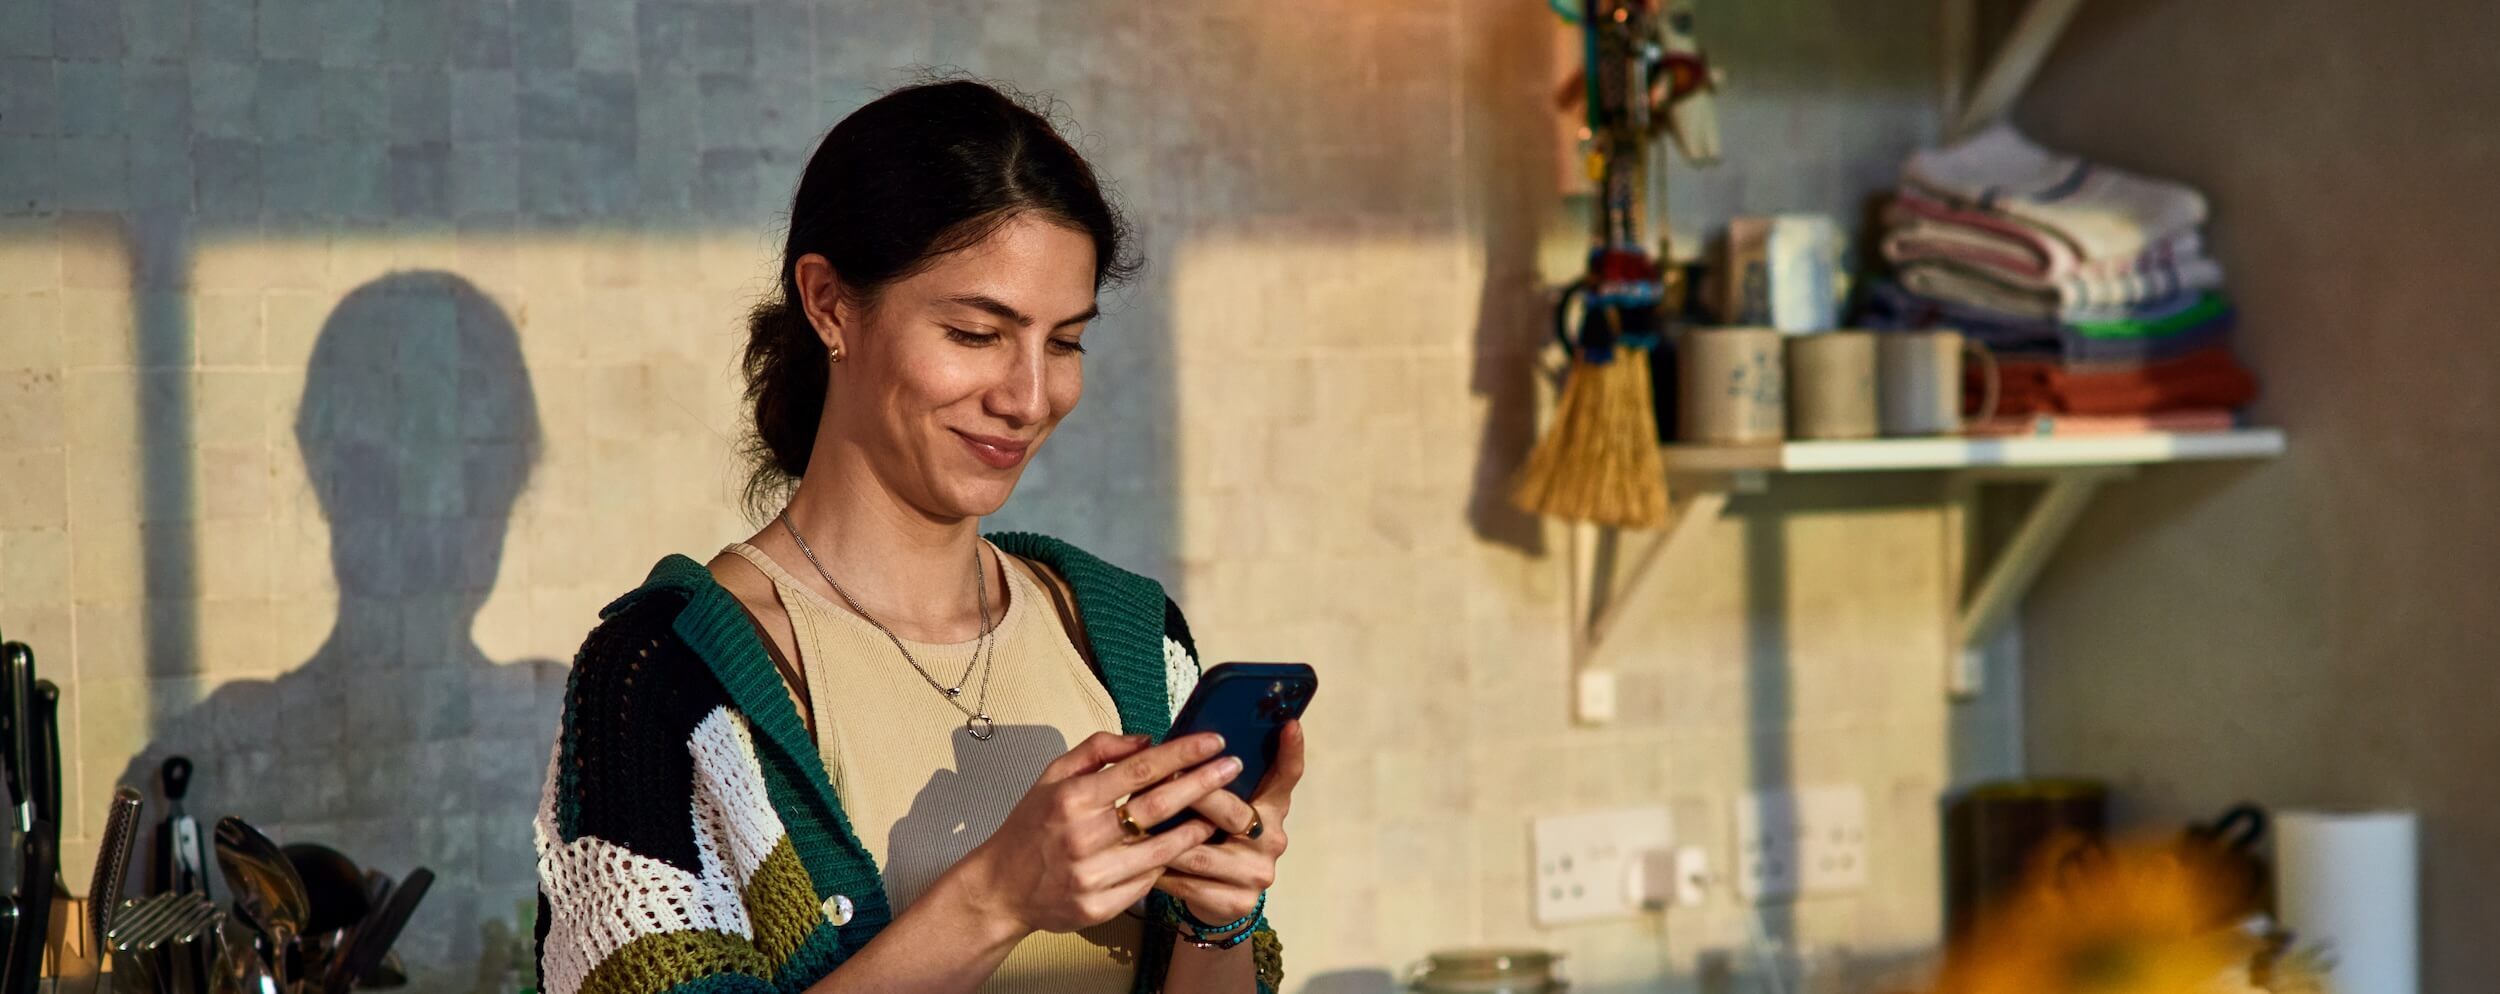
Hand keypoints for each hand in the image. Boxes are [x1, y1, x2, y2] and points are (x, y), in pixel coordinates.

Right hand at [953, 730, 1236, 934]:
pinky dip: (1168, 864)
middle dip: (1202, 783)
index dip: (1181, 753)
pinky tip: (1186, 850)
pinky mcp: (1097, 907)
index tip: (1212, 742)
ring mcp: (1091, 876)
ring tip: (1221, 812)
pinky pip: (1146, 883)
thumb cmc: (1030, 826)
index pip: (1139, 769)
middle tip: (1231, 767)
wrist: (1000, 888)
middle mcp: (1081, 837)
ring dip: (1196, 829)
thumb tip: (1146, 739)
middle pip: (1157, 806)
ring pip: (1160, 850)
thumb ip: (1097, 751)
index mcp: (1070, 799)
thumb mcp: (1052, 776)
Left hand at [1156, 719, 1303, 923]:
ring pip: (1201, 852)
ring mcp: (1257, 872)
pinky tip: (1139, 861)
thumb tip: (1181, 743)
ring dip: (1165, 838)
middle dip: (1195, 796)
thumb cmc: (1213, 837)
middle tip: (1164, 778)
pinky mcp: (1237, 901)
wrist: (1217, 900)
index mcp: (1272, 808)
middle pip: (1233, 813)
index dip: (1291, 751)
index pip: (1288, 777)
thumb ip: (1213, 780)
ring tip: (1135, 823)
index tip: (1289, 725)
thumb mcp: (1221, 807)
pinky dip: (1160, 870)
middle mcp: (1271, 839)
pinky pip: (1189, 883)